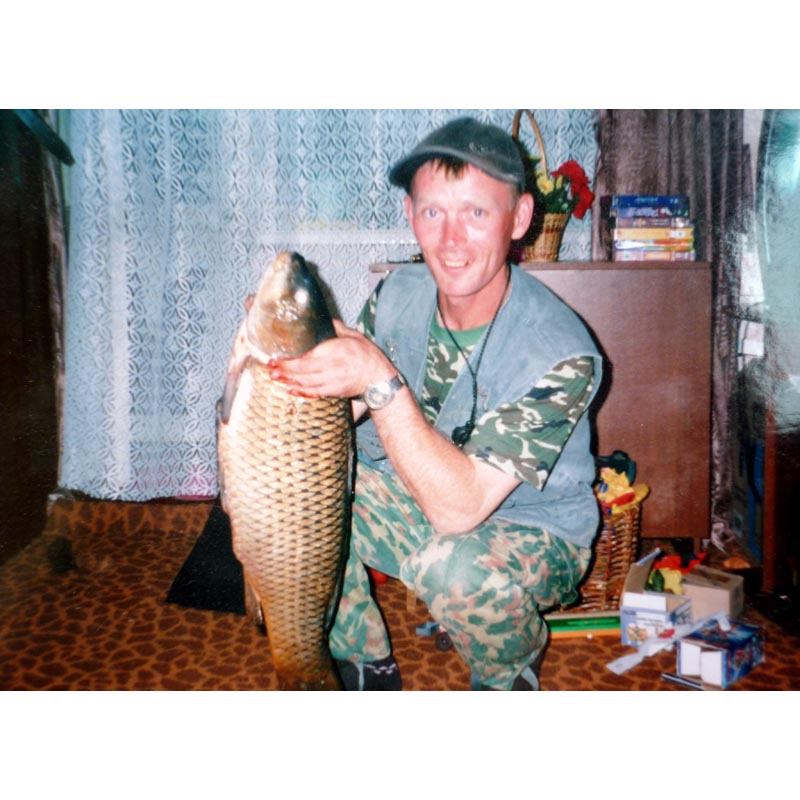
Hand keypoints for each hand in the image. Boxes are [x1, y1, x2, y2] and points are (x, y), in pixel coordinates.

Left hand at [268, 320, 395, 398]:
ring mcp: (334, 381)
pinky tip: (291, 390)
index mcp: (337, 350)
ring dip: (289, 381)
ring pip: (307, 383)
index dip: (291, 359)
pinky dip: (302, 392)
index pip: (309, 355)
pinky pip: (315, 393)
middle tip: (271, 369)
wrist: (380, 379)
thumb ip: (336, 328)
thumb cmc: (367, 355)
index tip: (277, 357)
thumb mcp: (354, 336)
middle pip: (304, 370)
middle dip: (285, 371)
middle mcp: (334, 366)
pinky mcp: (335, 391)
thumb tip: (320, 318)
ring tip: (275, 378)